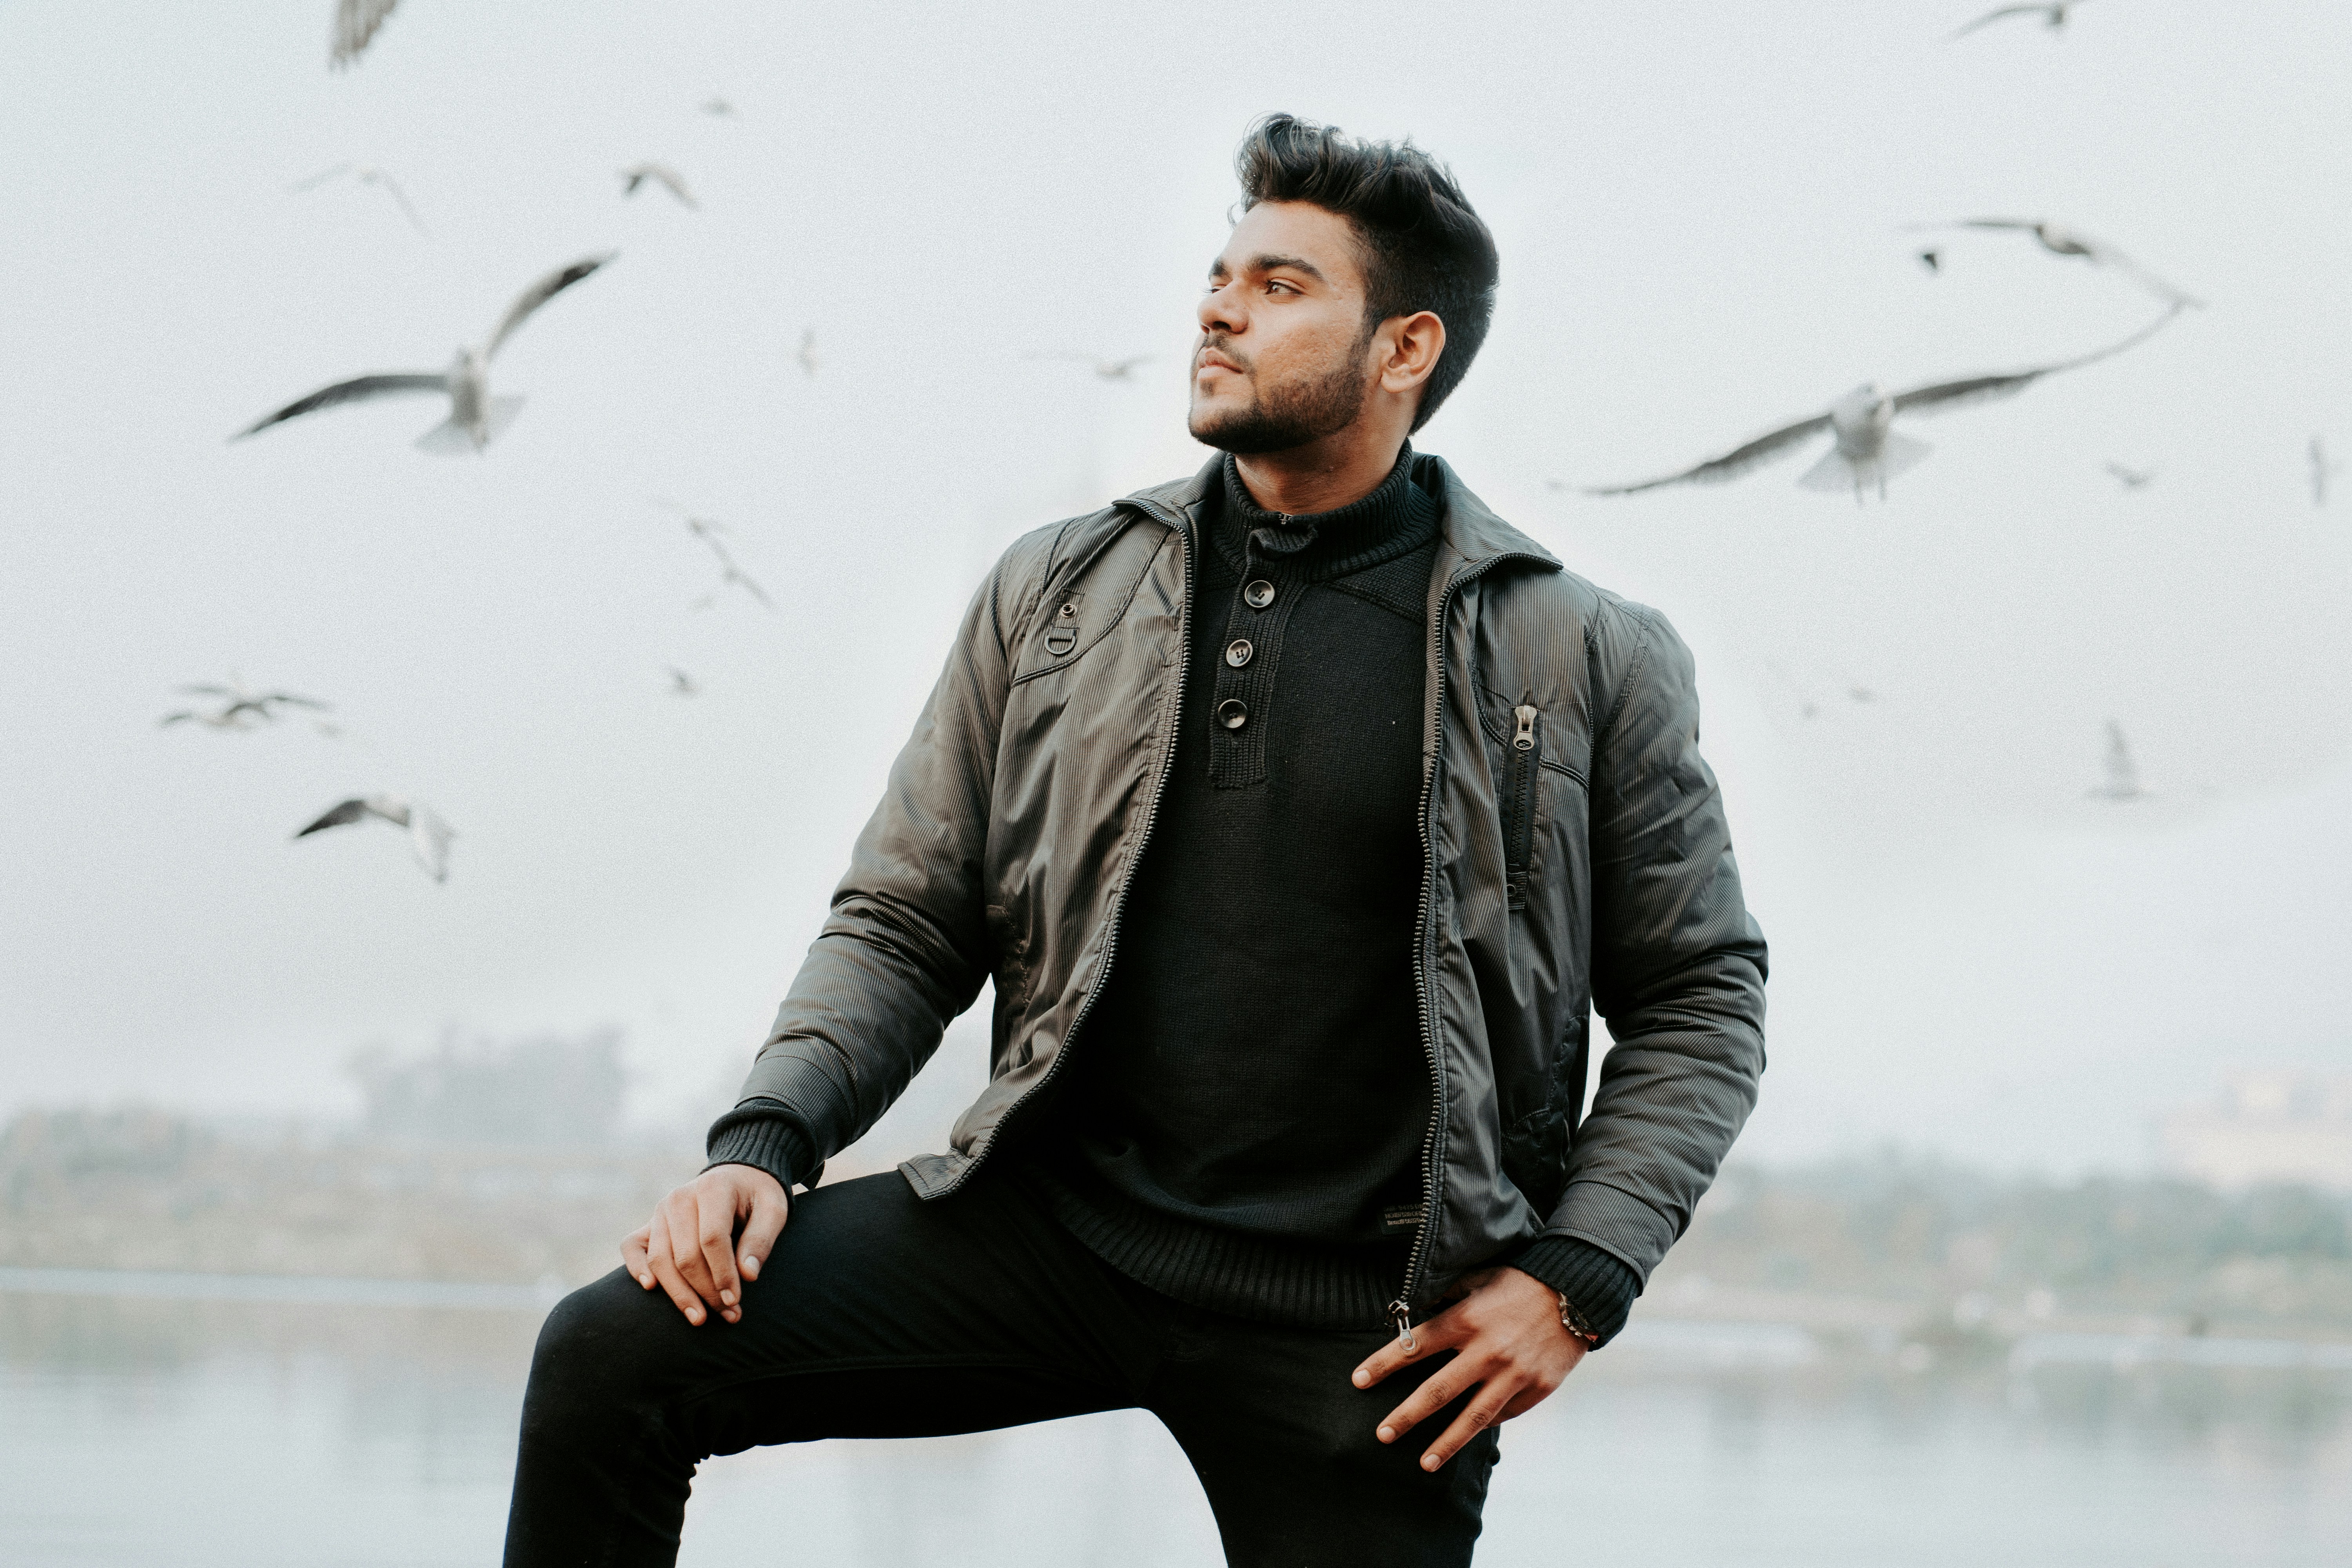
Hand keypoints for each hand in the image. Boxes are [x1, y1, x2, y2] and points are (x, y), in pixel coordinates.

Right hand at [620, 1164, 788, 1326]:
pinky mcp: (649, 1223)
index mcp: (713, 1188)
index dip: (722, 1274)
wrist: (737, 1178)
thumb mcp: (774, 1210)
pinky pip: (631, 1246)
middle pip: (686, 1255)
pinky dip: (637, 1267)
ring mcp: (661, 1210)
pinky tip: (651, 1288)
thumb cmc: (757, 1197)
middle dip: (706, 1291)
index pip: (712, 1238)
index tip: (735, 1300)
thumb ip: (761, 1239)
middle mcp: (680, 1198)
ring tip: (701, 1318)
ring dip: (680, 1294)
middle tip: (729, 1314)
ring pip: (661, 1260)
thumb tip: (748, 1275)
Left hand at [1351, 1266, 1587, 1470]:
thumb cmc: (1520, 1282)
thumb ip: (1447, 1296)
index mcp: (1466, 1320)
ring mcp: (1513, 1374)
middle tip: (1382, 1434)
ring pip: (1472, 1417)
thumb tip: (1415, 1310)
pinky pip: (1504, 1414)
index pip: (1414, 1346)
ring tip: (1423, 1463)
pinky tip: (1466, 1437)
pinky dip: (1484, 1426)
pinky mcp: (1536, 1389)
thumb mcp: (1479, 1280)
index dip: (1383, 1364)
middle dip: (1406, 1415)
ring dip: (1445, 1443)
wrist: (1576, 1292)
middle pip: (1437, 1391)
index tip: (1358, 1381)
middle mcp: (1486, 1350)